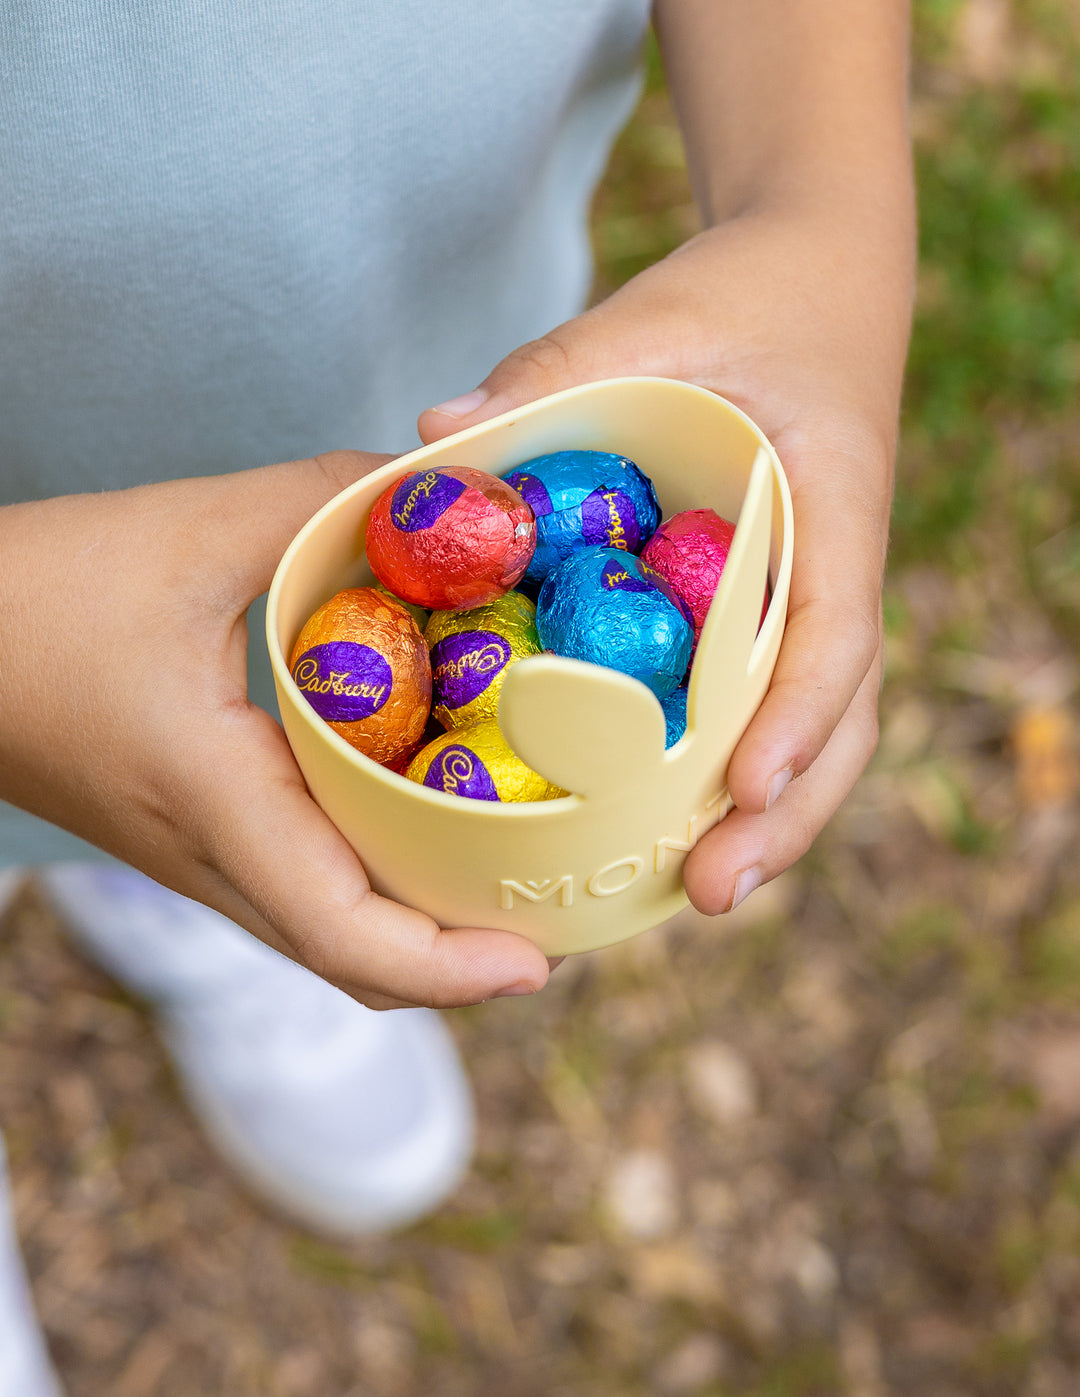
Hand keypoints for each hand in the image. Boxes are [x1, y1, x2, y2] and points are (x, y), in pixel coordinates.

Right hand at [0, 459, 552, 1007]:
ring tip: (513, 882)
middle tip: (558, 914)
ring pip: (328, 935)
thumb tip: (440, 495)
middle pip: (354, 959)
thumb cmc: (38, 593)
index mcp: (216, 800)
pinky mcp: (196, 837)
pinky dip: (377, 890)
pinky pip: (303, 890)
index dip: (448, 969)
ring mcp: (200, 859)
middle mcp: (212, 857)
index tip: (535, 963)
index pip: (344, 932)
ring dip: (423, 933)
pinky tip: (424, 823)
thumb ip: (322, 502)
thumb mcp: (192, 528)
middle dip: (462, 962)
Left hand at [418, 205, 913, 914]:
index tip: (747, 786)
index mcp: (832, 500)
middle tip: (709, 894)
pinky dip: (724, 771)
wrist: (811, 283)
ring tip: (694, 894)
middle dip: (785, 815)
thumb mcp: (657, 317)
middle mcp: (834, 569)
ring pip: (810, 728)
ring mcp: (807, 599)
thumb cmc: (744, 298)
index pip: (836, 625)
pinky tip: (662, 825)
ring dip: (765, 820)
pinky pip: (761, 702)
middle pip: (838, 715)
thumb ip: (556, 369)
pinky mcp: (767, 612)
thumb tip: (432, 440)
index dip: (800, 715)